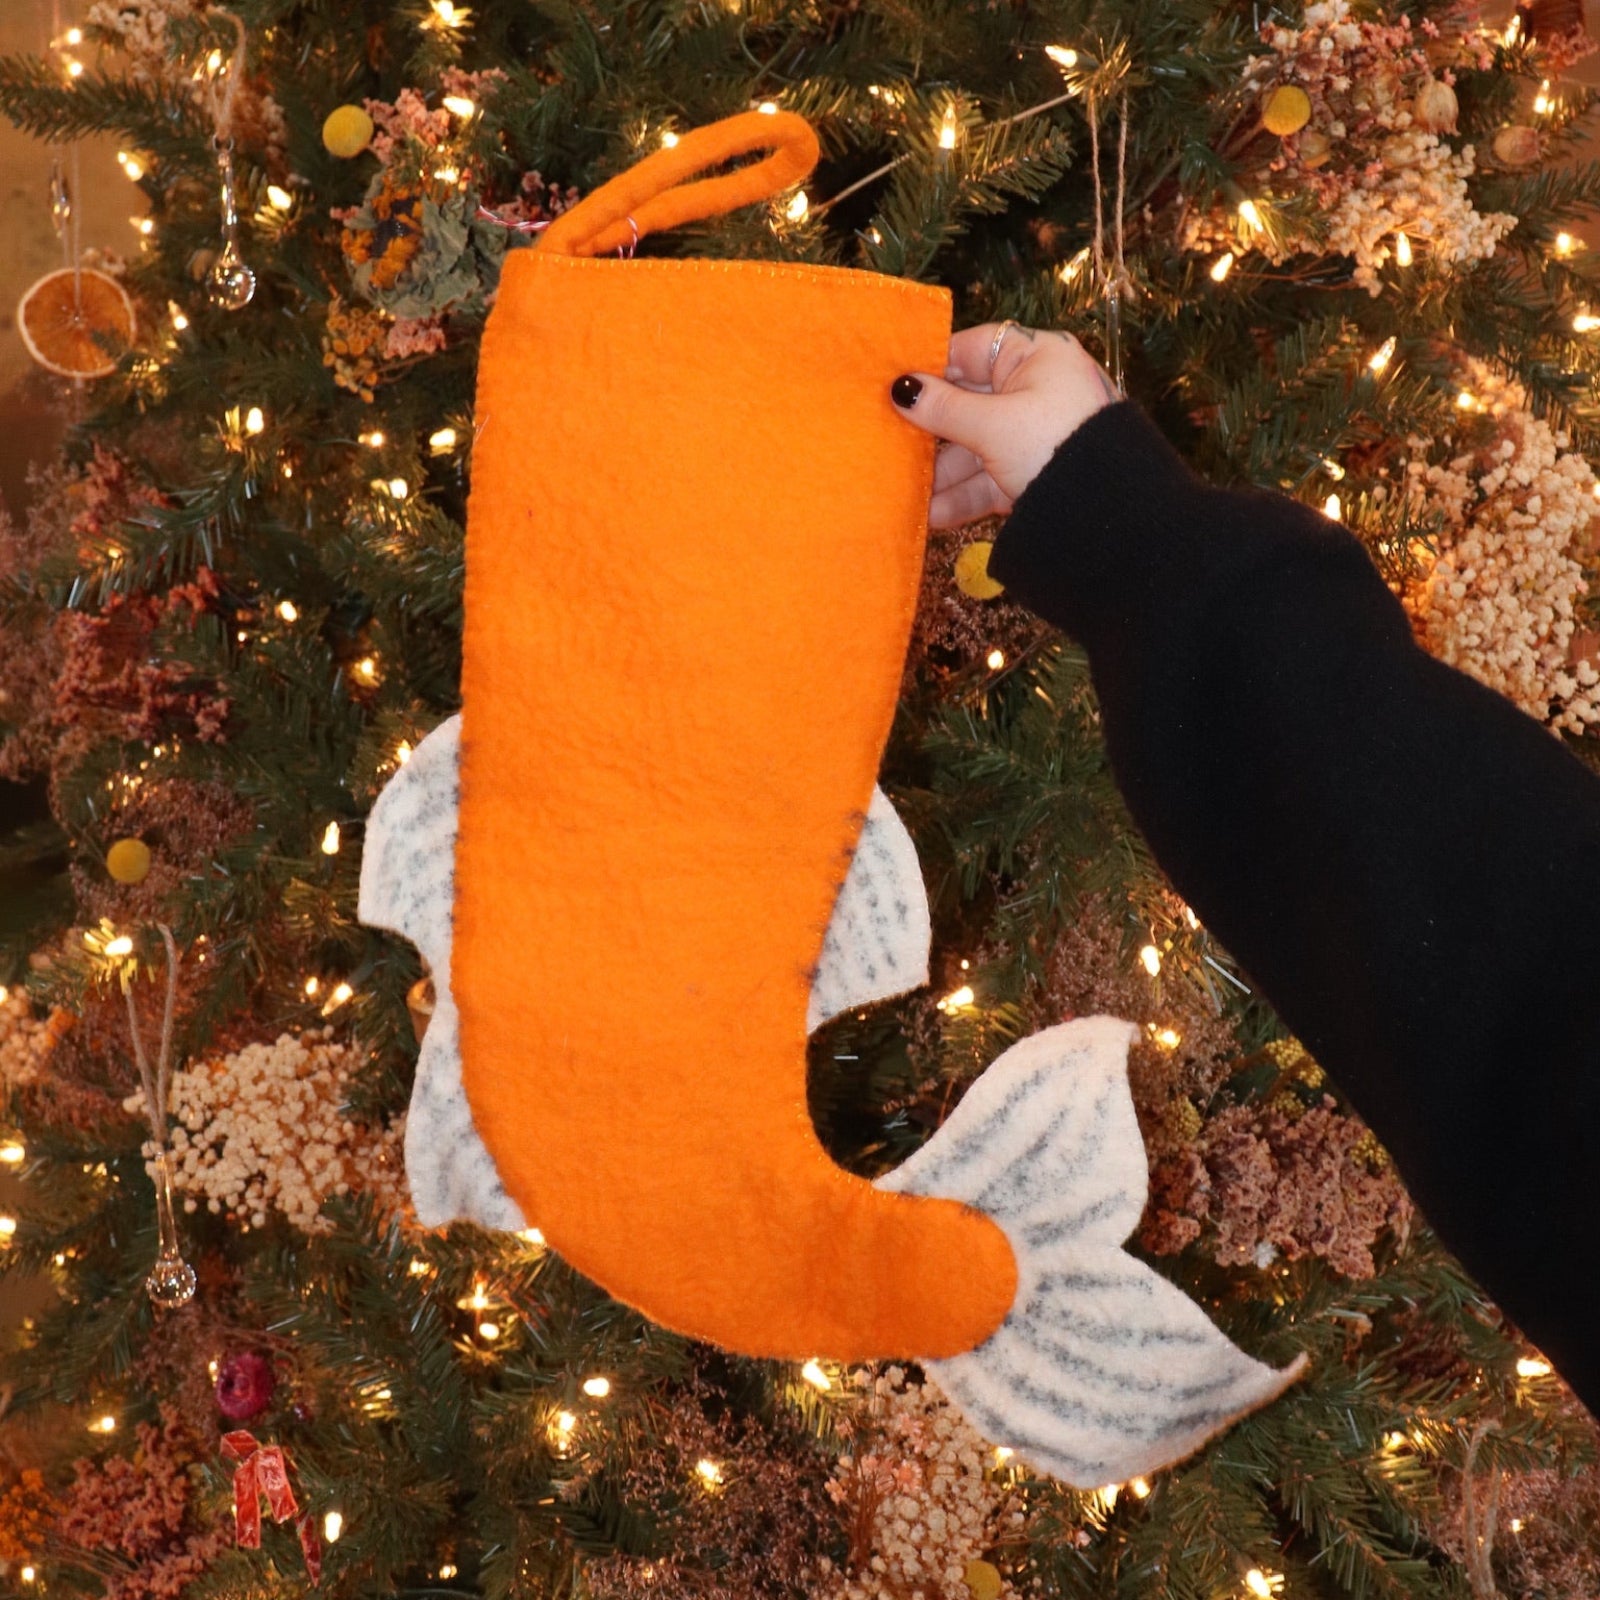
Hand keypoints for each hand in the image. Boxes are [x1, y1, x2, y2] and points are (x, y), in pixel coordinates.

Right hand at [889, 323, 1118, 528]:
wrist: (1111, 514)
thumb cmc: (1052, 445)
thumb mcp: (993, 426)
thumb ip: (943, 409)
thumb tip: (899, 388)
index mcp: (1037, 357)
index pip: (973, 350)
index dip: (932, 368)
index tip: (893, 387)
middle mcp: (1037, 391)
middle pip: (969, 404)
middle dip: (929, 431)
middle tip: (887, 443)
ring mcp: (1035, 436)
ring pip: (975, 448)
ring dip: (940, 473)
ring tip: (903, 492)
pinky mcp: (1033, 476)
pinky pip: (989, 480)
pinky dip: (961, 496)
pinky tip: (930, 514)